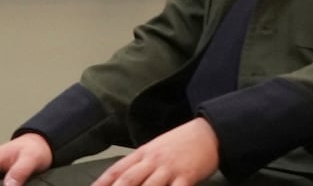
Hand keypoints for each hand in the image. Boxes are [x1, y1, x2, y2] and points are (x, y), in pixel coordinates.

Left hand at [88, 118, 219, 185]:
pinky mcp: (187, 175)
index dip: (101, 184)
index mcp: (144, 153)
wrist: (211, 131)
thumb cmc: (182, 142)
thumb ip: (140, 163)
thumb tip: (120, 179)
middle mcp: (153, 160)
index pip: (116, 170)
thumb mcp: (157, 147)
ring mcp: (170, 168)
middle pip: (128, 180)